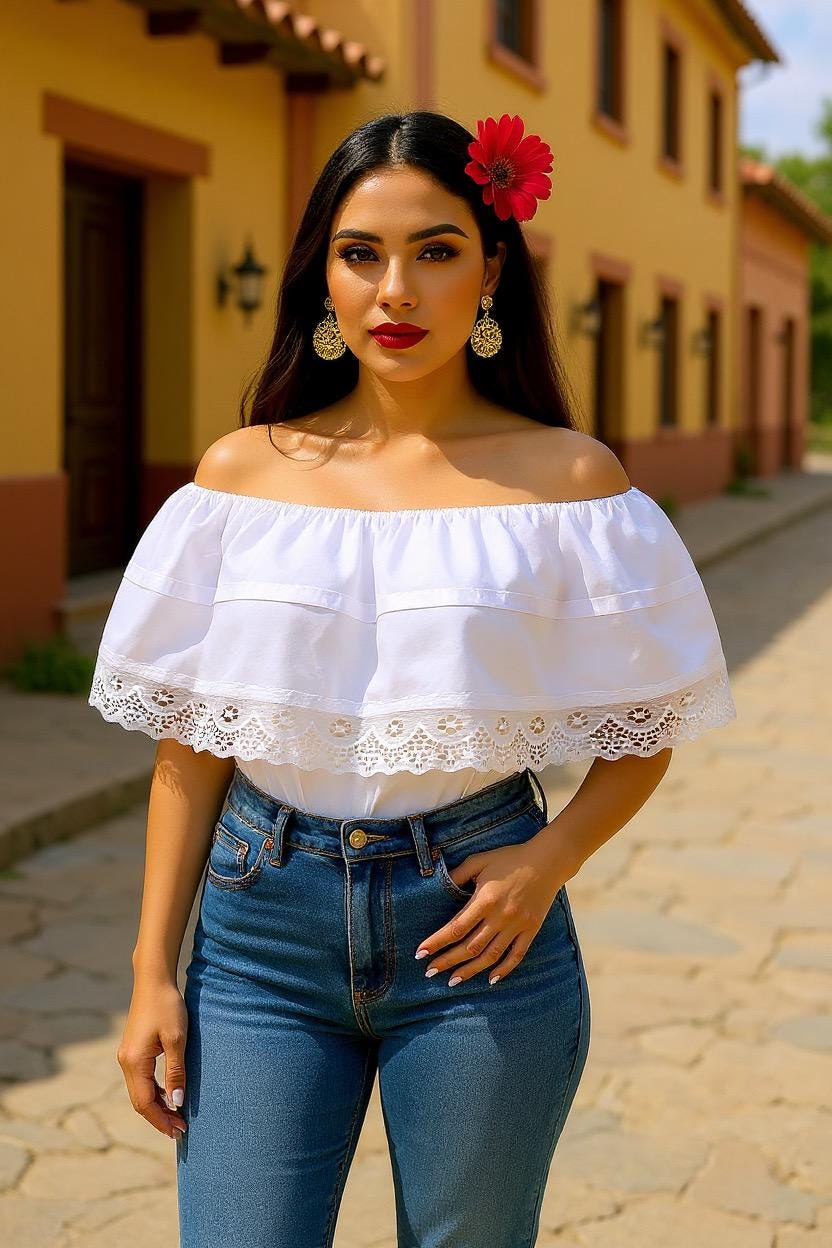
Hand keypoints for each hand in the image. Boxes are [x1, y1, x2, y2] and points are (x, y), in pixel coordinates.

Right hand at [117, 978, 188, 1139]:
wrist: (153, 980)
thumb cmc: (167, 1007)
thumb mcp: (177, 1040)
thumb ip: (176, 1072)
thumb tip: (177, 1103)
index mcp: (134, 1062)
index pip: (145, 1103)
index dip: (161, 1120)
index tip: (179, 1131)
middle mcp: (126, 1062)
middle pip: (140, 1101)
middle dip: (159, 1117)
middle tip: (181, 1129)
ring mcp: (127, 1056)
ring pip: (140, 1091)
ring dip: (157, 1106)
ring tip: (177, 1116)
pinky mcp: (133, 1050)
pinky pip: (141, 1080)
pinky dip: (154, 1092)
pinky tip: (168, 1094)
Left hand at [415, 836, 570, 986]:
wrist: (548, 861)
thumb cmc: (510, 858)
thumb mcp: (480, 860)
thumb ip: (459, 874)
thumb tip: (439, 884)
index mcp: (485, 899)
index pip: (456, 928)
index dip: (437, 942)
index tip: (420, 954)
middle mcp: (501, 916)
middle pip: (470, 946)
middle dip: (447, 961)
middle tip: (430, 972)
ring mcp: (517, 925)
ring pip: (491, 955)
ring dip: (470, 970)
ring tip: (453, 981)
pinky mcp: (531, 929)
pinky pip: (517, 955)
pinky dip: (504, 969)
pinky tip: (490, 979)